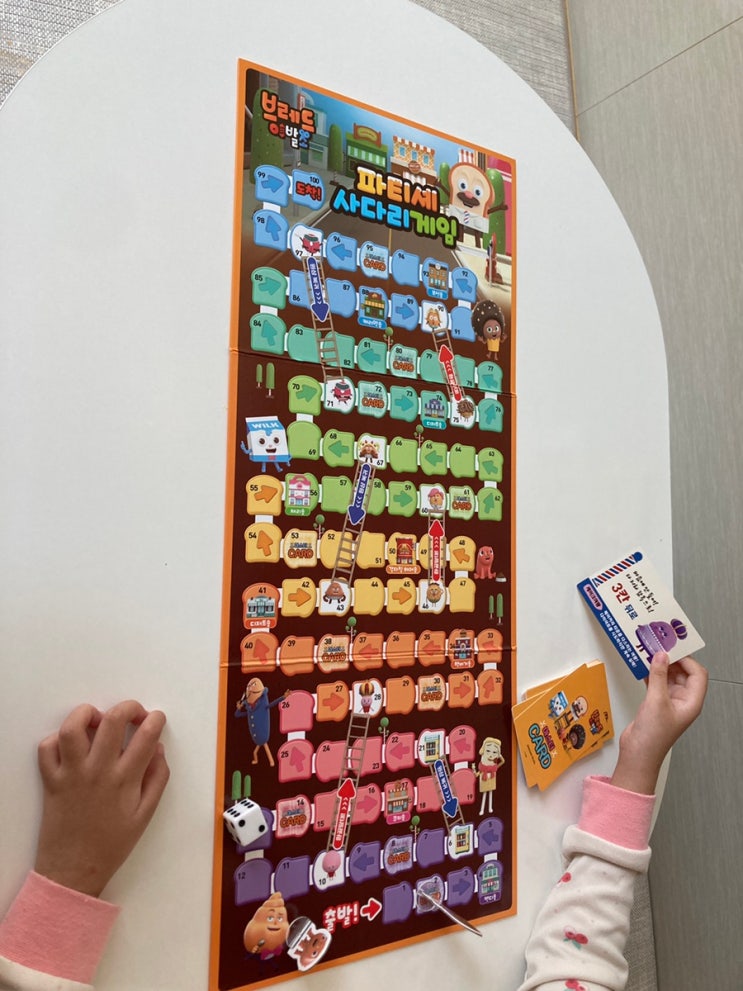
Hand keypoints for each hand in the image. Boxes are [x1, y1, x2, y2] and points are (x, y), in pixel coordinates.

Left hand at [34, 700, 169, 896]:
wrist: (74, 871)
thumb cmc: (113, 843)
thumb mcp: (146, 814)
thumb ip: (157, 778)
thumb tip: (158, 747)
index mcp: (125, 780)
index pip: (146, 735)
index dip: (155, 719)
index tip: (156, 720)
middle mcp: (98, 771)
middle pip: (113, 720)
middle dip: (128, 707)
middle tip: (133, 714)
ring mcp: (71, 773)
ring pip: (73, 727)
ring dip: (88, 714)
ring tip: (97, 721)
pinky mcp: (50, 780)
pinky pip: (47, 748)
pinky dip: (58, 739)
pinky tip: (72, 746)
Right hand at [611, 652, 707, 793]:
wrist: (638, 754)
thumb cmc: (653, 736)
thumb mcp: (656, 701)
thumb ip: (659, 676)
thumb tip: (661, 656)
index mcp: (691, 702)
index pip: (697, 674)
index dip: (686, 660)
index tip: (672, 649)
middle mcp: (683, 701)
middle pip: (683, 673)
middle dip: (672, 660)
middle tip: (659, 647)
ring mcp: (669, 702)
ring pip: (668, 677)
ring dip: (660, 666)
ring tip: (649, 653)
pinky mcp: (656, 703)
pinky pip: (657, 683)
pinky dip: (650, 674)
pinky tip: (642, 667)